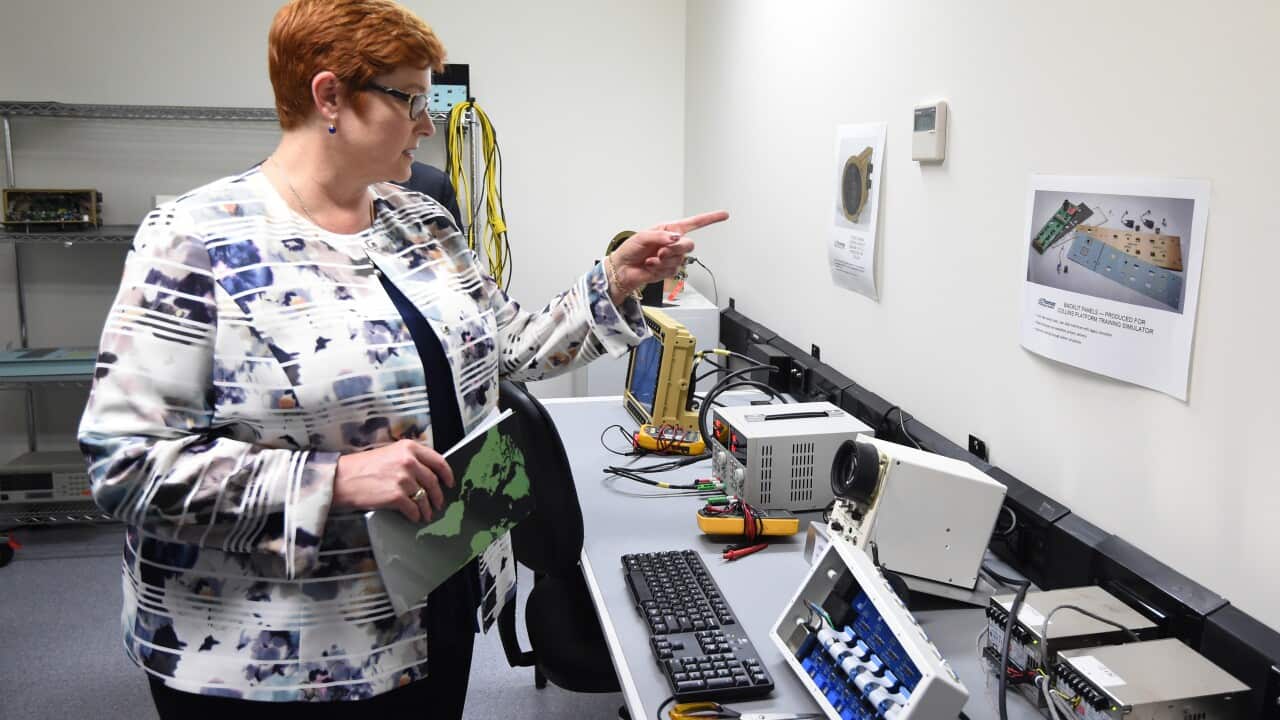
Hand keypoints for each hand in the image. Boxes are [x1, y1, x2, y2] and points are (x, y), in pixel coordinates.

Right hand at [331, 439, 455, 522]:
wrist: (341, 479)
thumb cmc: (362, 467)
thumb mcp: (389, 453)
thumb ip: (409, 459)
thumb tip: (427, 473)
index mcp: (409, 447)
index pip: (438, 461)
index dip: (447, 474)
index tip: (449, 483)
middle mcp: (408, 461)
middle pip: (433, 481)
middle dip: (438, 495)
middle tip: (438, 503)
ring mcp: (403, 479)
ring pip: (425, 497)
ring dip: (427, 508)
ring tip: (426, 514)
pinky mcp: (396, 496)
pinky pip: (413, 509)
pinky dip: (415, 515)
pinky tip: (413, 517)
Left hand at [607, 210, 728, 300]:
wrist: (622, 269)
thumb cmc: (630, 249)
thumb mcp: (643, 237)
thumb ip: (660, 237)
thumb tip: (675, 239)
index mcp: (669, 230)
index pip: (694, 223)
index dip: (710, 219)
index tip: (724, 215)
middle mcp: (672, 243)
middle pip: (689, 245)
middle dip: (676, 249)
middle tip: (662, 251)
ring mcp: (671, 258)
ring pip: (680, 259)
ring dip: (664, 260)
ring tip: (651, 259)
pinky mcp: (668, 270)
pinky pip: (672, 270)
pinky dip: (659, 268)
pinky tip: (650, 266)